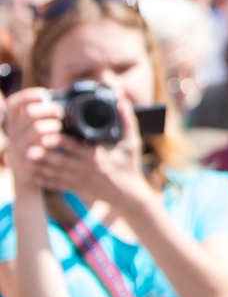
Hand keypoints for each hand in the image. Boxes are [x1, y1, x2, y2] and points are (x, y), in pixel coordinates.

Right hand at [7, 89, 64, 195]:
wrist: (30, 175)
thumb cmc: (37, 146)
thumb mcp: (33, 128)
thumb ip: (40, 114)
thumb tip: (56, 95)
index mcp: (13, 121)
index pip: (14, 103)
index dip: (28, 95)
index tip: (44, 94)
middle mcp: (12, 132)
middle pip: (30, 114)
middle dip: (49, 110)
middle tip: (59, 112)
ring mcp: (17, 145)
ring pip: (37, 129)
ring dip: (53, 125)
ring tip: (59, 127)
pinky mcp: (26, 158)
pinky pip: (41, 146)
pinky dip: (51, 140)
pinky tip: (56, 140)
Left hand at [15, 93, 152, 208]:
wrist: (129, 195)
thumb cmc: (129, 166)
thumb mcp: (132, 144)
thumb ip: (127, 122)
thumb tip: (123, 101)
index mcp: (98, 157)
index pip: (75, 148)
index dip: (60, 142)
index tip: (47, 136)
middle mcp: (87, 169)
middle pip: (61, 161)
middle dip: (45, 156)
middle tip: (29, 149)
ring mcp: (81, 180)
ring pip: (56, 174)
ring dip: (41, 168)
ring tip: (27, 160)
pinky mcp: (78, 189)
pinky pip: (58, 185)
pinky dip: (46, 182)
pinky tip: (35, 176)